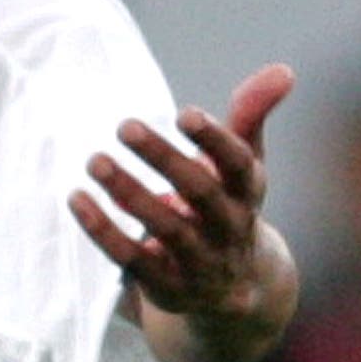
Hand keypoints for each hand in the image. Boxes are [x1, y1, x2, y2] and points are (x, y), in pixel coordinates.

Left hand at [80, 63, 301, 361]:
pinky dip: (104, 231)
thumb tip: (284, 69)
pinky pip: (132, 260)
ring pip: (167, 229)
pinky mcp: (167, 286)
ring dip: (129, 193)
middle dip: (165, 160)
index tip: (184, 113)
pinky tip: (76, 199)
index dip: (215, 140)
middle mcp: (229, 228)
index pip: (239, 166)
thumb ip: (250, 117)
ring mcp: (200, 261)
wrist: (234, 293)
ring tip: (94, 160)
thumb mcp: (243, 166)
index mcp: (247, 194)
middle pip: (202, 193)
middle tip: (124, 125)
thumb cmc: (228, 208)